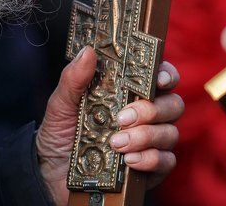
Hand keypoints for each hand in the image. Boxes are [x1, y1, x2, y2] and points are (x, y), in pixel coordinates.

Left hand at [35, 47, 183, 205]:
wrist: (53, 174)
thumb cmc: (61, 134)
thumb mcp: (62, 103)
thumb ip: (74, 78)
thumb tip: (88, 52)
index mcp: (129, 91)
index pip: (160, 75)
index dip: (166, 74)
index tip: (158, 79)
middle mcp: (146, 114)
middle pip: (173, 103)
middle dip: (151, 109)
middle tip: (123, 118)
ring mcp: (152, 142)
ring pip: (170, 132)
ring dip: (145, 136)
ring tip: (117, 143)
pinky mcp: (152, 169)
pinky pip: (166, 161)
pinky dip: (150, 159)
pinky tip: (128, 160)